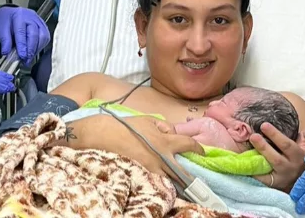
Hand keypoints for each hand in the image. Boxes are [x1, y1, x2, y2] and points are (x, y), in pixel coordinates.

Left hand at [0, 7, 50, 62]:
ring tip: (29, 58)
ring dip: (37, 49)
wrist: (11, 13)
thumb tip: (6, 53)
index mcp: (19, 16)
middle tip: (26, 60)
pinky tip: (34, 52)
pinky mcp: (43, 26)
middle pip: (35, 34)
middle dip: (31, 50)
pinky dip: (40, 46)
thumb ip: (5, 41)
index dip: (22, 46)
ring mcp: (39, 21)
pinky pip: (46, 37)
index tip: (22, 57)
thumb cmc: (6, 20)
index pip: (22, 32)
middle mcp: (32, 17)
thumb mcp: (1, 28)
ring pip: (43, 36)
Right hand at [73, 115, 203, 180]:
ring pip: (169, 181)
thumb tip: (171, 132)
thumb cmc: (125, 126)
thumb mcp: (147, 119)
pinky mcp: (140, 179)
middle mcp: (161, 160)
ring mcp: (150, 172)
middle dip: (192, 178)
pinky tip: (161, 183)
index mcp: (164, 142)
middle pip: (183, 173)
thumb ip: (163, 126)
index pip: (188, 144)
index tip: (202, 151)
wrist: (102, 136)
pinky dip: (159, 183)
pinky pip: (155, 183)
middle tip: (198, 181)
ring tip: (181, 184)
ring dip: (175, 181)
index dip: (198, 147)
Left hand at [250, 121, 304, 191]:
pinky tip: (243, 165)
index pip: (287, 146)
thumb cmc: (300, 157)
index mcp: (298, 156)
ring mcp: (280, 178)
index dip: (276, 136)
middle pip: (276, 159)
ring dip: (256, 160)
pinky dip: (252, 173)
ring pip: (268, 170)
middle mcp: (289, 168)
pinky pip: (261, 180)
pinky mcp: (272, 185)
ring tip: (246, 151)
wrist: (300, 181)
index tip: (264, 125)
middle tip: (253, 136)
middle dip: (264, 148)